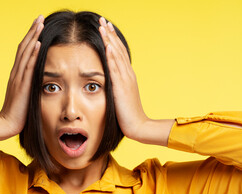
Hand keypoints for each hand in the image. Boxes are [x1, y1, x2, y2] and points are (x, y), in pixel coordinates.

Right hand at [0, 15, 43, 141]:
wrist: (7, 123)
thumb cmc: (18, 112)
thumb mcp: (25, 95)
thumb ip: (30, 86)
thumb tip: (39, 81)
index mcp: (17, 75)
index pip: (24, 52)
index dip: (31, 39)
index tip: (38, 27)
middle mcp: (16, 72)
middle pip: (24, 47)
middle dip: (32, 32)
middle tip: (39, 18)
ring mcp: (17, 78)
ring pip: (25, 53)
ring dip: (33, 37)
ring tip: (40, 24)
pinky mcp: (22, 85)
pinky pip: (28, 66)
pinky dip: (33, 54)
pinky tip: (39, 43)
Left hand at [98, 17, 173, 145]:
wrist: (138, 126)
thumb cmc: (128, 114)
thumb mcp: (121, 96)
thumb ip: (117, 87)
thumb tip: (109, 82)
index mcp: (127, 76)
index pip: (119, 54)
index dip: (112, 40)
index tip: (106, 29)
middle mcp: (128, 74)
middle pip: (118, 50)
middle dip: (110, 34)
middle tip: (103, 21)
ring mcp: (126, 79)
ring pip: (117, 55)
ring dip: (109, 40)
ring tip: (103, 27)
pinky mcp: (121, 87)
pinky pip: (116, 68)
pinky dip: (111, 56)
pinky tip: (107, 46)